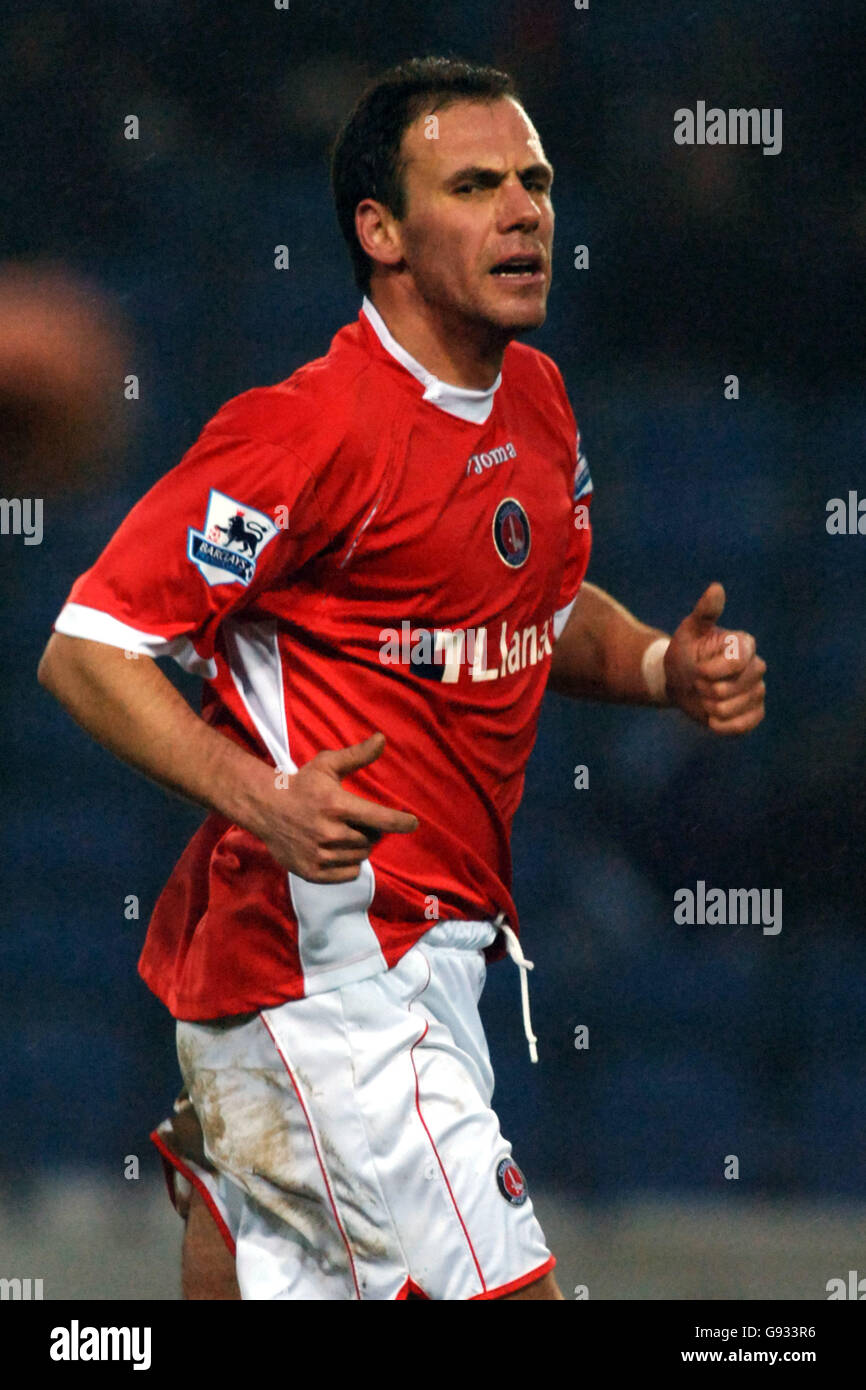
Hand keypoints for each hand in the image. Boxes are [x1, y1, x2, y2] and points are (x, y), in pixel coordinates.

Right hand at [248, 732, 418, 882]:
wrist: (264, 808)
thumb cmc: (301, 784)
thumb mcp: (327, 765)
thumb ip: (357, 755)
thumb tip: (382, 739)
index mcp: (337, 805)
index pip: (380, 818)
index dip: (400, 822)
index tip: (412, 823)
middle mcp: (330, 832)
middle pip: (371, 839)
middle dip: (368, 830)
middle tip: (352, 820)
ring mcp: (320, 854)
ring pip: (360, 856)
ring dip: (358, 846)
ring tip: (341, 833)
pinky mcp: (312, 872)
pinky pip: (348, 873)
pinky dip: (348, 864)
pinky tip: (336, 850)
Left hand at [664, 583, 765, 734]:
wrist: (680, 681)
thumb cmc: (686, 651)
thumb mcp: (690, 630)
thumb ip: (705, 611)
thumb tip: (716, 588)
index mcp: (745, 645)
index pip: (737, 662)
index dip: (710, 670)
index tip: (697, 667)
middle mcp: (757, 667)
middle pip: (732, 689)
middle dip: (706, 690)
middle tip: (699, 682)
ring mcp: (757, 692)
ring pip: (733, 709)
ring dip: (710, 707)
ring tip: (704, 697)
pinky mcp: (754, 714)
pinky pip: (742, 727)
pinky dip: (721, 725)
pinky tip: (712, 717)